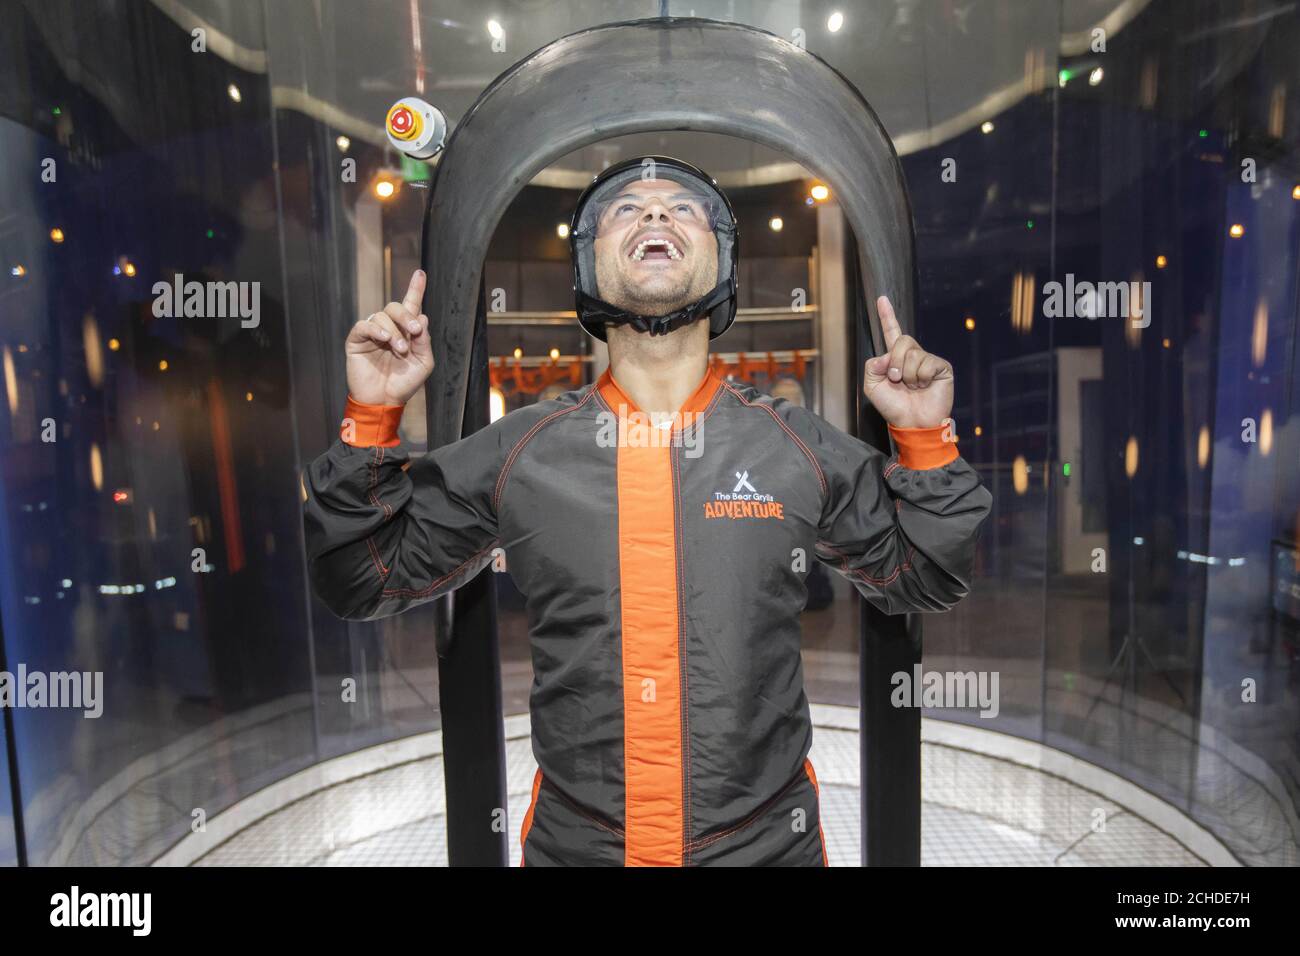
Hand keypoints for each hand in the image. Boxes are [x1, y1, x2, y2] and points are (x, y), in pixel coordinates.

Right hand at [345, 269, 434, 405]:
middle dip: (406, 315)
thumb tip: (422, 316)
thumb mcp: (423, 362)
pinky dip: (376, 329)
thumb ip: (424, 341)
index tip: (421, 273)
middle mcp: (389, 328)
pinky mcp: (357, 340)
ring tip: (400, 349)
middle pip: (396, 307)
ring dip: (394, 331)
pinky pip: (364, 325)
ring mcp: (372, 333)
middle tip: (414, 330)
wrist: (384, 400)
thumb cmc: (404, 383)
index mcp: (407, 332)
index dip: (416, 288)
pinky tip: (384, 339)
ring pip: (381, 316)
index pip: (411, 305)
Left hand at [863, 295, 953, 428]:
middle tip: (896, 379)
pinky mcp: (941, 367)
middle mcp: (913, 356)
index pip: (891, 332)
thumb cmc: (894, 407)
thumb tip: (885, 356)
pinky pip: (927, 363)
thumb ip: (871, 367)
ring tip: (912, 387)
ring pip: (913, 353)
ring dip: (907, 374)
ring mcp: (928, 360)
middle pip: (902, 340)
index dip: (887, 316)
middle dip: (895, 361)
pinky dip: (921, 376)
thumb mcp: (872, 387)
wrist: (912, 423)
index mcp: (895, 358)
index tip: (881, 299)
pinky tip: (924, 386)